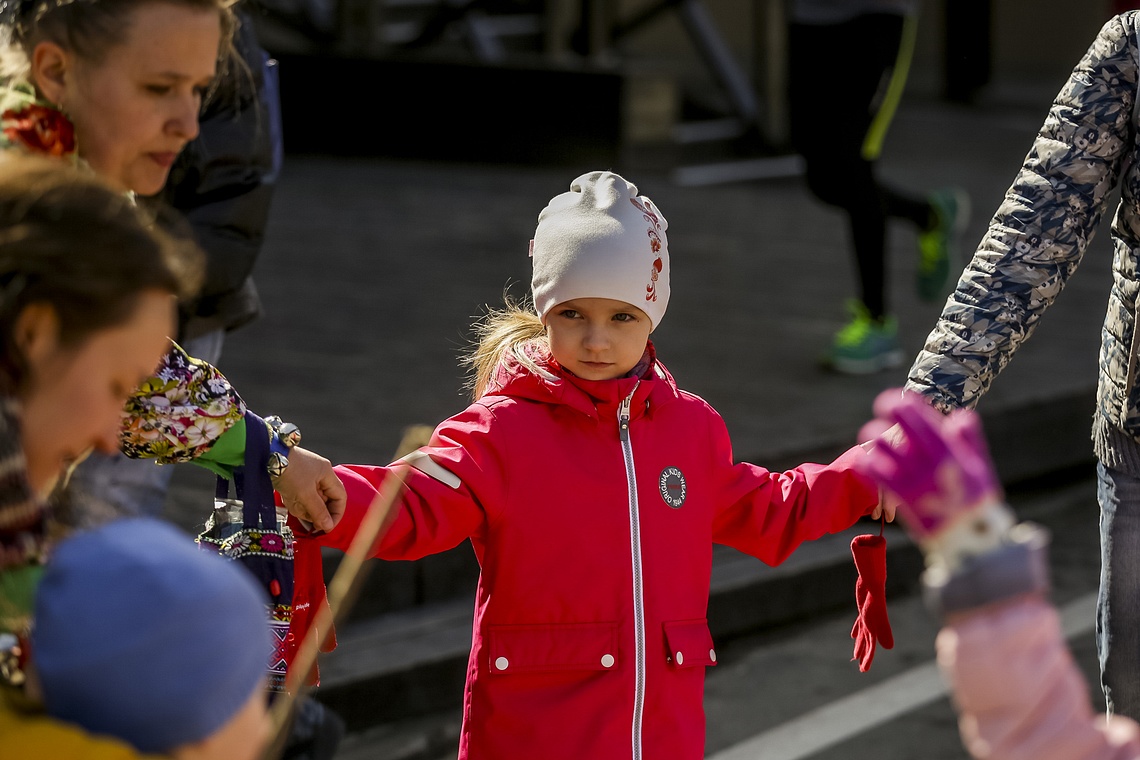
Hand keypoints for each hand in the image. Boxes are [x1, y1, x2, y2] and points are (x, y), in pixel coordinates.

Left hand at [275, 446, 346, 531]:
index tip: (327, 526)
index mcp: (327, 474)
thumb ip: (318, 511)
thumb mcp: (305, 494)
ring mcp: (306, 477)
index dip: (336, 514)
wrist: (264, 457)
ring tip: (292, 502)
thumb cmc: (289, 470)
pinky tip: (287, 498)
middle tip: (306, 519)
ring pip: (310, 500)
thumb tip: (328, 526)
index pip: (340, 498)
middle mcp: (319, 475)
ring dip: (302, 506)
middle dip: (314, 511)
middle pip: (324, 501)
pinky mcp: (294, 480)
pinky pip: (299, 497)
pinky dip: (293, 501)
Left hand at [856, 389, 1001, 541]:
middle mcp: (931, 459)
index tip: (897, 398)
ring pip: (883, 444)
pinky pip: (876, 472)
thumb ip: (969, 438)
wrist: (972, 538)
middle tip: (883, 407)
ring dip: (875, 437)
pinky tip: (866, 460)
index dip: (907, 403)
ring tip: (874, 438)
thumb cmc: (976, 500)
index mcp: (950, 450)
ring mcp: (915, 477)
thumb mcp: (980, 465)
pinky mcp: (903, 496)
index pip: (924, 417)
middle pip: (903, 423)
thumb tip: (958, 416)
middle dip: (890, 408)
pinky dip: (868, 462)